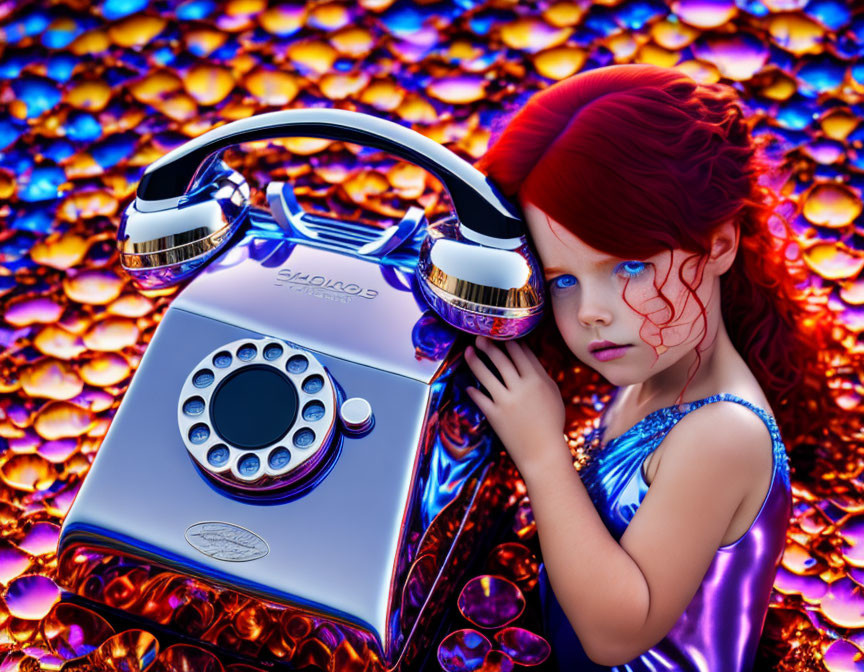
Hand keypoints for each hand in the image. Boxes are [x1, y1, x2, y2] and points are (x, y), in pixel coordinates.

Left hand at [464, 335, 567, 476]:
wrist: (543, 452)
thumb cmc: (551, 424)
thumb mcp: (552, 394)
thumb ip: (540, 375)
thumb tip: (527, 358)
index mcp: (538, 380)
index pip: (521, 353)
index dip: (509, 341)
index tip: (501, 334)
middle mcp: (521, 387)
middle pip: (501, 359)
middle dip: (489, 345)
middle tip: (480, 337)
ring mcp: (507, 401)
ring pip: (487, 374)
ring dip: (475, 361)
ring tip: (468, 351)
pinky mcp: (495, 415)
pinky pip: (480, 398)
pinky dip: (472, 390)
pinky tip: (467, 385)